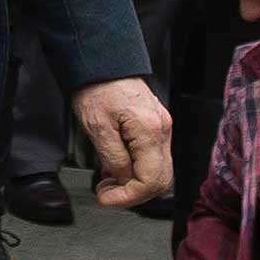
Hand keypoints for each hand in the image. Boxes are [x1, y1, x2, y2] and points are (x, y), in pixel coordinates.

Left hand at [70, 76, 171, 207]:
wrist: (101, 61)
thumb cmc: (97, 88)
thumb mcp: (97, 127)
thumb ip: (113, 158)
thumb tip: (123, 180)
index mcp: (149, 130)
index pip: (151, 180)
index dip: (128, 197)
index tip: (106, 199)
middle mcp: (162, 129)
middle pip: (160, 180)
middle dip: (132, 193)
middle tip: (106, 192)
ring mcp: (161, 127)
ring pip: (158, 171)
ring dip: (134, 182)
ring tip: (107, 180)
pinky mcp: (155, 125)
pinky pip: (152, 157)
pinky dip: (136, 168)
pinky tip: (116, 166)